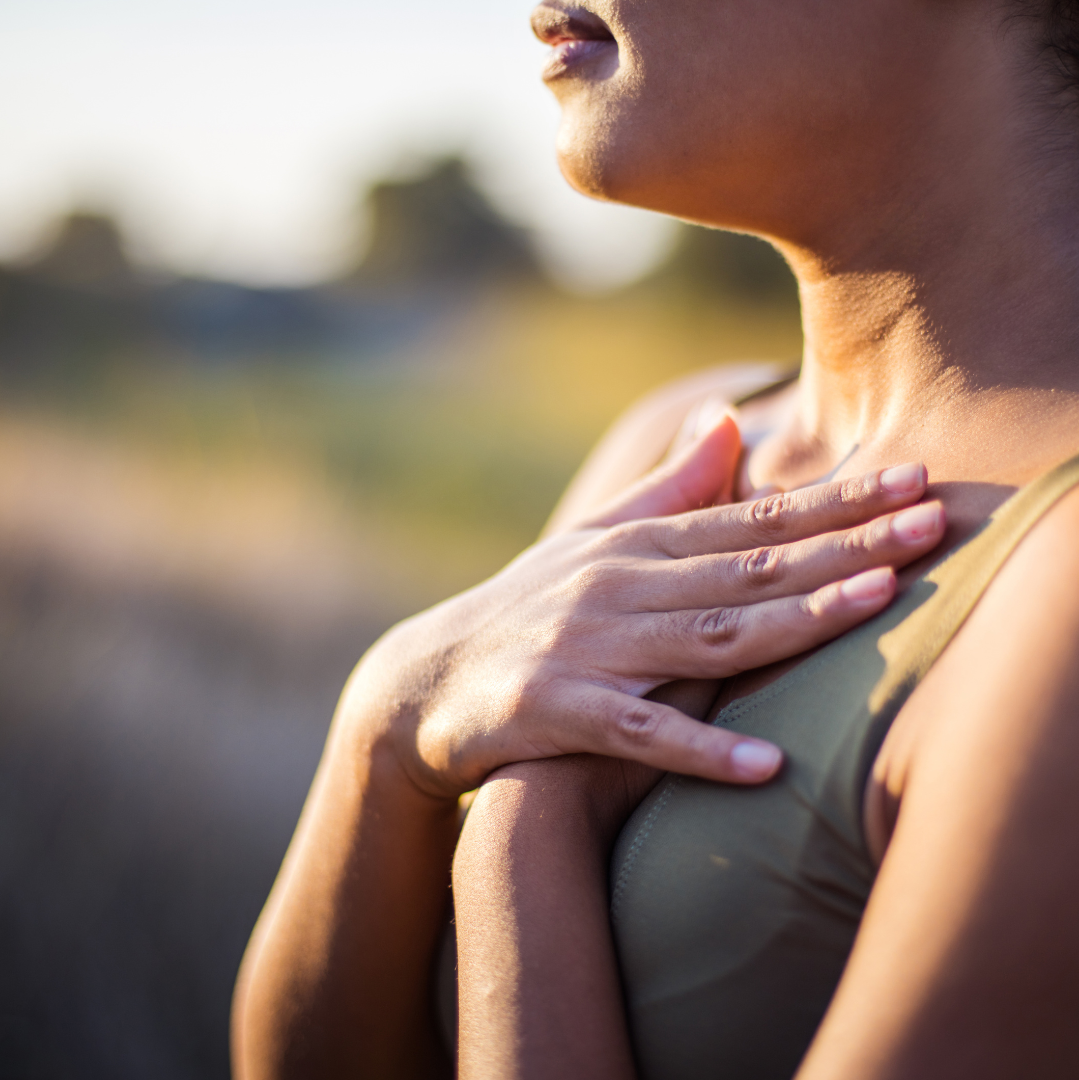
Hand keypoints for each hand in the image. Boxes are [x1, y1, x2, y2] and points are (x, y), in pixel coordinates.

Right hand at [344, 416, 944, 799]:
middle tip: (931, 523)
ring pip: (706, 636)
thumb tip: (730, 421)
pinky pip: (638, 733)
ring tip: (873, 605)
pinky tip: (764, 766)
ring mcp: (588, 648)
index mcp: (637, 546)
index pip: (751, 520)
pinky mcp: (555, 712)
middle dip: (844, 545)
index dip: (836, 502)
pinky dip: (699, 749)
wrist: (427, 679)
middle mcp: (619, 586)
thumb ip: (668, 488)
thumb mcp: (595, 541)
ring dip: (792, 621)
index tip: (913, 481)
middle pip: (746, 568)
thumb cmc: (527, 608)